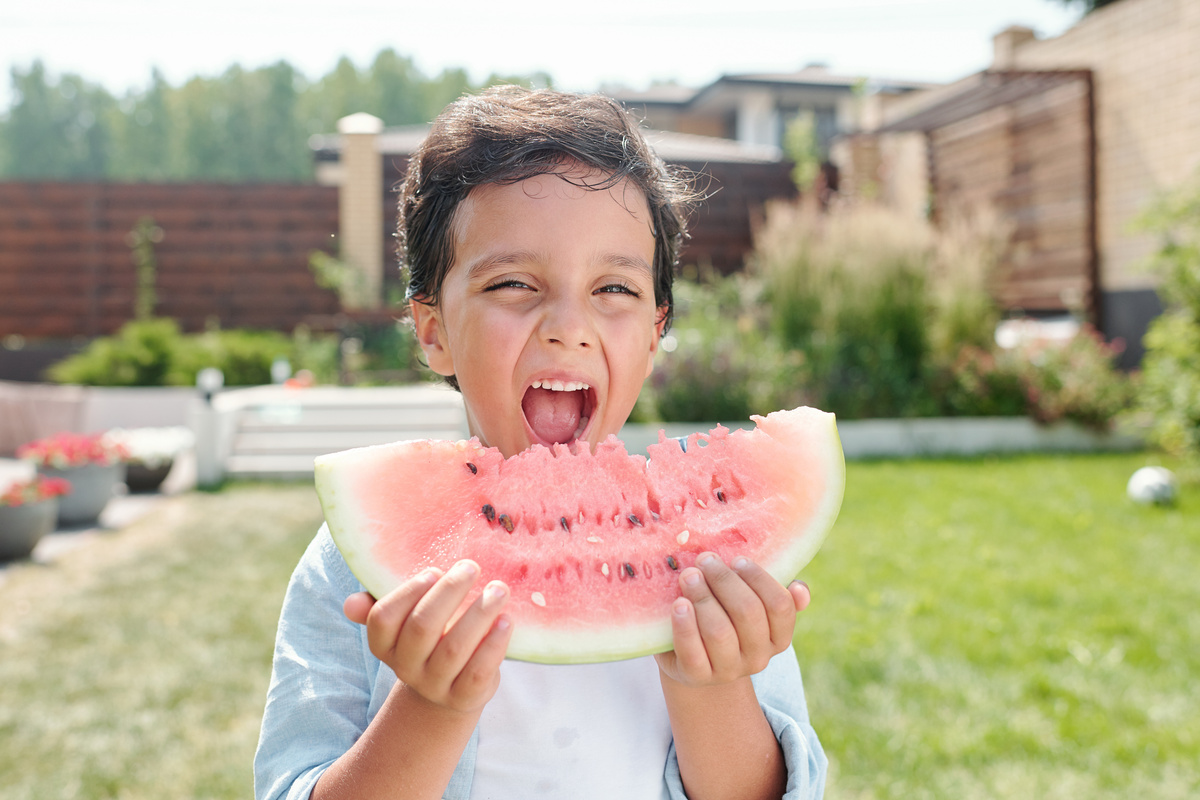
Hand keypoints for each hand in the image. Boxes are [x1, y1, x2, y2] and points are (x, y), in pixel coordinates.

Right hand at [343, 560, 512, 712]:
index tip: (435, 570)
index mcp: (385, 645)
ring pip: (453, 649)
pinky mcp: (464, 697)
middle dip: (448, 593)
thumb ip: (382, 604)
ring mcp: (435, 685)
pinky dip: (494, 645)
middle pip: (421, 628)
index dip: (407, 593)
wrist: (448, 690)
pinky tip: (507, 620)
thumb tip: (351, 604)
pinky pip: (478, 672)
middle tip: (471, 567)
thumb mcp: (406, 623)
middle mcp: (406, 667)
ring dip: (478, 614)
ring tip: (499, 589)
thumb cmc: (429, 639)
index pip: (383, 619)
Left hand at [654, 552, 809, 686]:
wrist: (690, 657)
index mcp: (778, 638)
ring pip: (720, 631)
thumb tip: (800, 588)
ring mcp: (728, 670)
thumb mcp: (748, 604)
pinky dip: (685, 625)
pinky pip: (693, 652)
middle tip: (705, 559)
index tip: (737, 559)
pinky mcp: (697, 677)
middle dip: (724, 581)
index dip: (759, 579)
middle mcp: (758, 658)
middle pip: (748, 613)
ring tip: (688, 576)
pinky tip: (678, 604)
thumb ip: (772, 592)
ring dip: (702, 597)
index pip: (780, 606)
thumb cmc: (723, 616)